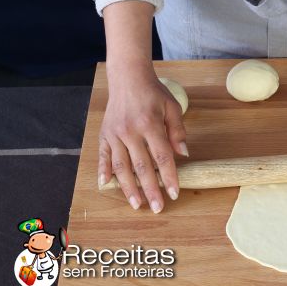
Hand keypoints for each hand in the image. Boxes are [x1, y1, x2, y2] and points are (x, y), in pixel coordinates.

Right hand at [98, 63, 187, 212]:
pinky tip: (106, 185)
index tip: (175, 193)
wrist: (128, 77)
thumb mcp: (172, 107)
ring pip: (121, 166)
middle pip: (141, 167)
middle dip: (150, 189)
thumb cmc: (153, 93)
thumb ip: (177, 131)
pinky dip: (103, 171)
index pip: (162, 157)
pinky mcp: (104, 134)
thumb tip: (183, 155)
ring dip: (128, 188)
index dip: (169, 177)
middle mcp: (130, 131)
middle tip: (157, 207)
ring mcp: (115, 134)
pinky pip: (103, 156)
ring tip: (137, 204)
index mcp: (149, 124)